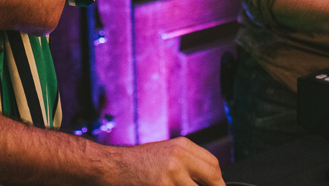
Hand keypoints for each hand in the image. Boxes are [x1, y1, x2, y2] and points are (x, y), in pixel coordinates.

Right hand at [106, 137, 224, 185]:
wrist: (110, 166)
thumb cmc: (137, 163)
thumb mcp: (166, 154)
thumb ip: (188, 164)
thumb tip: (211, 181)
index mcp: (182, 146)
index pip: (214, 165)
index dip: (218, 182)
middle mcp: (179, 157)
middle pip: (213, 179)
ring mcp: (171, 174)